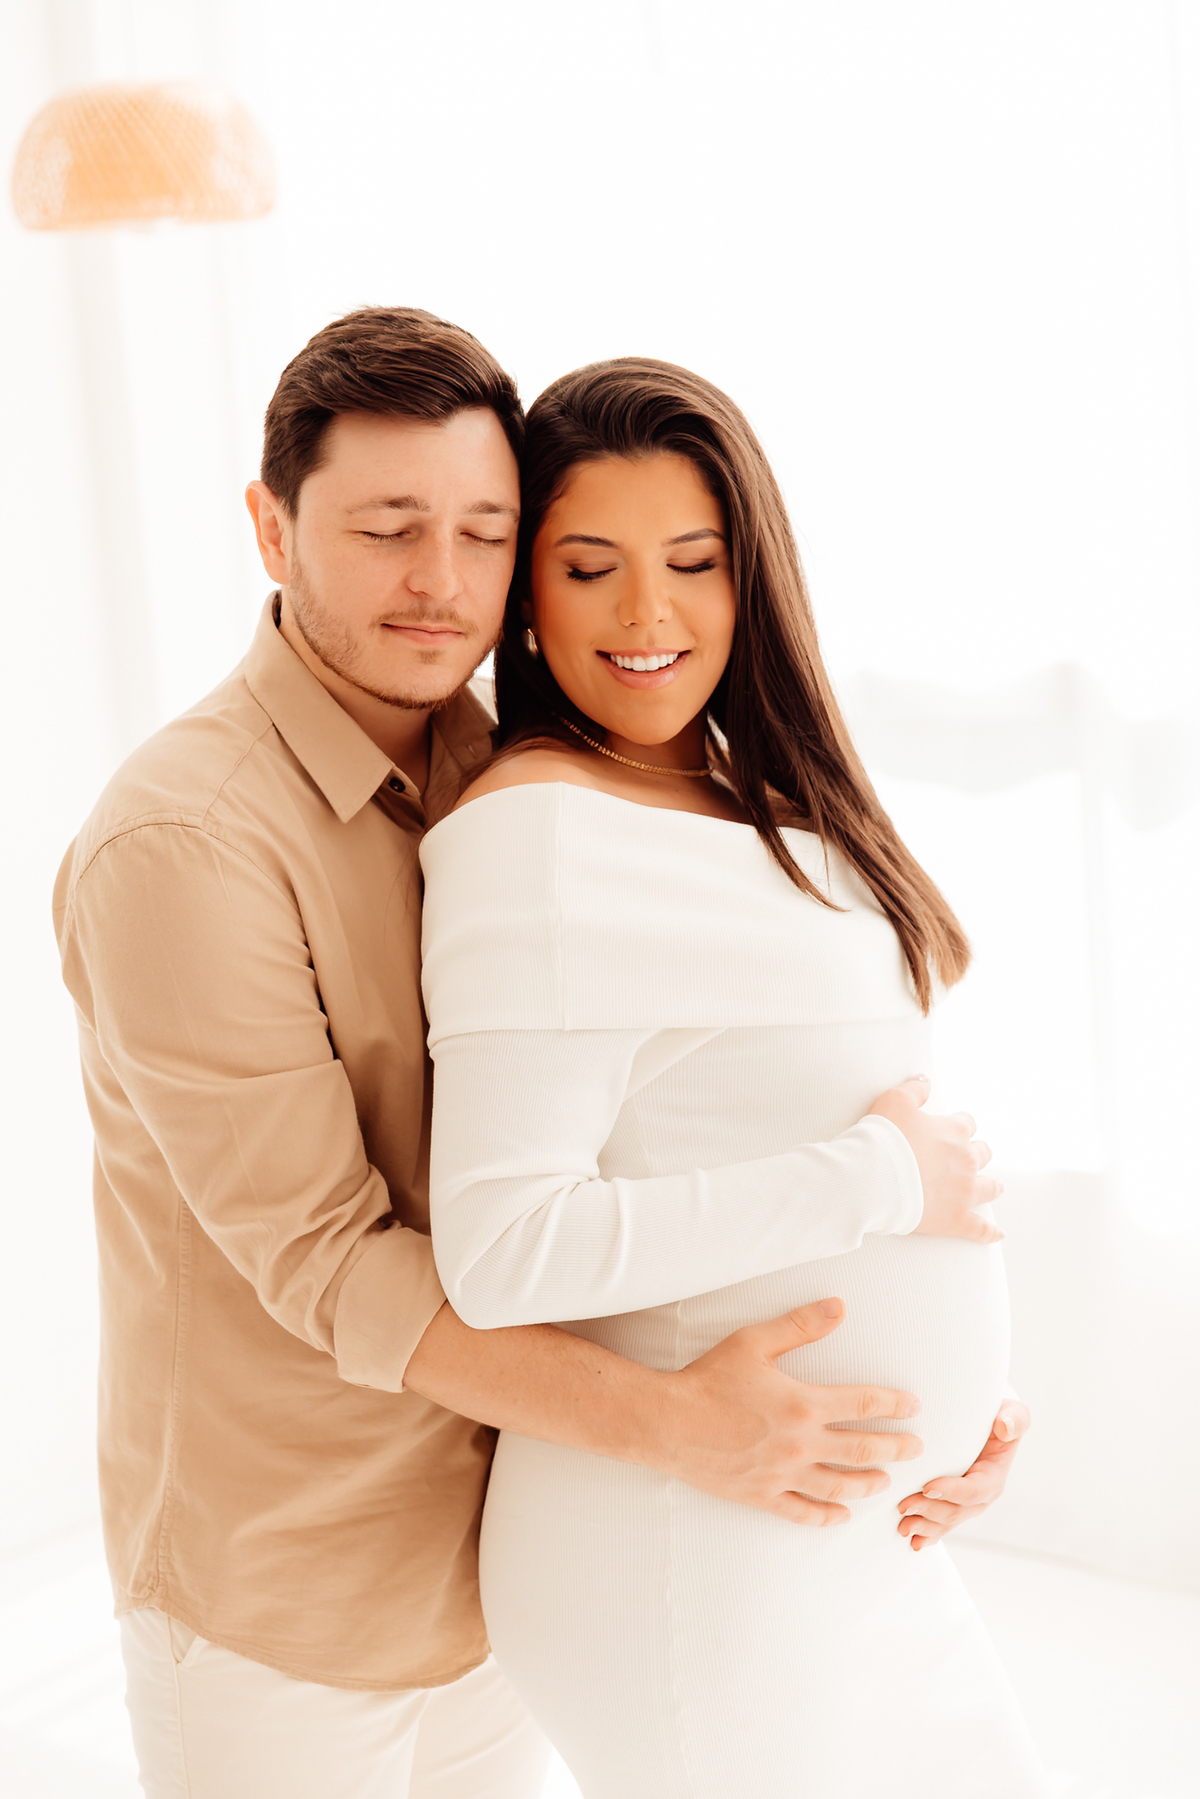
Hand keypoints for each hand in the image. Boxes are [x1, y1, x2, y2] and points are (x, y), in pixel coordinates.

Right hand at [657, 1298, 922, 1525]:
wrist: (668, 1422)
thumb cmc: (709, 1378)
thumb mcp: (754, 1341)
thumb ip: (800, 1326)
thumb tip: (839, 1307)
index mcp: (803, 1404)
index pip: (864, 1405)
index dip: (894, 1405)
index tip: (914, 1407)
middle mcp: (801, 1444)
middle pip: (863, 1451)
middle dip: (895, 1449)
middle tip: (916, 1448)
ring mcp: (783, 1475)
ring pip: (840, 1487)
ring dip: (869, 1484)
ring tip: (885, 1481)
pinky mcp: (762, 1496)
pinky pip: (803, 1513)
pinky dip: (827, 1517)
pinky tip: (842, 1516)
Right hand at [868, 1075, 1002, 1244]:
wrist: (875, 1176)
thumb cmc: (884, 1137)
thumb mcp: (894, 1100)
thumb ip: (913, 1088)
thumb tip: (925, 1080)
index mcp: (955, 1131)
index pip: (967, 1122)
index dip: (960, 1125)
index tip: (952, 1129)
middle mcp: (967, 1160)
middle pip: (983, 1153)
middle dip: (979, 1153)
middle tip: (974, 1157)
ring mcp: (964, 1192)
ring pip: (989, 1188)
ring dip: (993, 1186)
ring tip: (996, 1187)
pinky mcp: (956, 1220)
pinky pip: (980, 1229)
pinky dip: (989, 1232)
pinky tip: (997, 1234)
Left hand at [896, 1400, 1030, 1548]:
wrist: (985, 1423)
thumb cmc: (997, 1415)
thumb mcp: (1013, 1412)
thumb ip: (1015, 1419)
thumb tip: (1004, 1427)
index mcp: (993, 1476)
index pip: (974, 1490)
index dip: (952, 1492)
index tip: (927, 1487)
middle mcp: (981, 1496)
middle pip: (956, 1511)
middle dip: (930, 1512)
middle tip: (903, 1505)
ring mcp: (965, 1504)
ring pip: (945, 1522)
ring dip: (924, 1526)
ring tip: (903, 1525)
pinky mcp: (952, 1505)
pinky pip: (941, 1526)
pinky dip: (928, 1536)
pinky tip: (914, 1543)